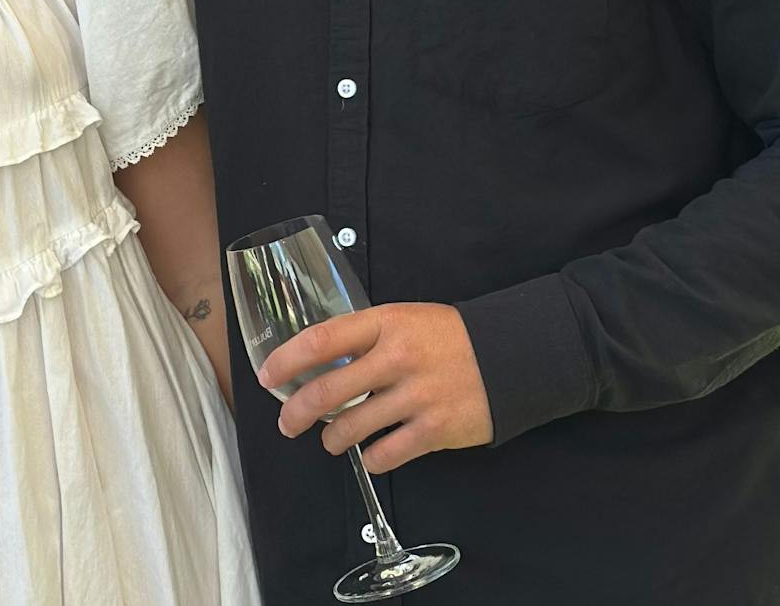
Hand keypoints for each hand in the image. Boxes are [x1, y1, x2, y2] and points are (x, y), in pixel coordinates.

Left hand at [260, 302, 492, 474]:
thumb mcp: (404, 320)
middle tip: (287, 423)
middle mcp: (397, 359)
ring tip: (332, 440)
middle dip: (297, 413)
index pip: (321, 340)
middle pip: (327, 391)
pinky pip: (386, 455)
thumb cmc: (449, 337)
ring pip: (352, 428)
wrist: (512, 356)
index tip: (267, 376)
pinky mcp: (436, 430)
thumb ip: (365, 337)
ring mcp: (416, 396)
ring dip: (333, 439)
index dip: (286, 360)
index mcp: (385, 324)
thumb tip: (321, 361)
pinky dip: (371, 459)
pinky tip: (370, 454)